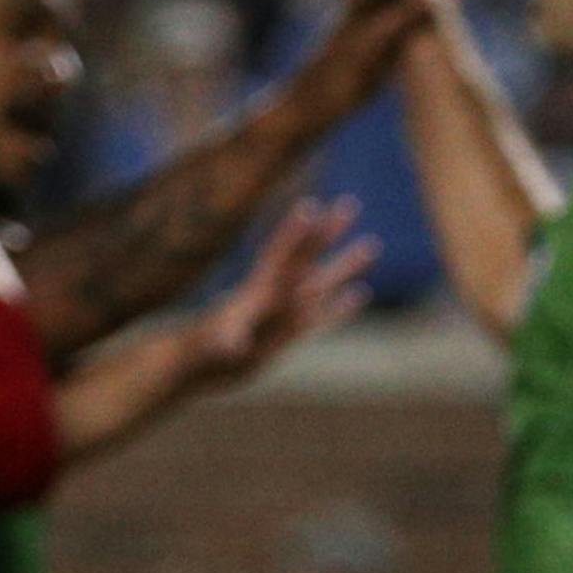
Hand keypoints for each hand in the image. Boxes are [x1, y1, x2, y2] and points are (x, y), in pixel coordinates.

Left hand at [184, 199, 376, 385]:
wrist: (200, 367)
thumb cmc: (202, 354)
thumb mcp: (214, 347)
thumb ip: (225, 342)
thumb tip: (231, 347)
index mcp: (258, 291)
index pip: (280, 257)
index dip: (293, 234)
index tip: (311, 208)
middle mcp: (276, 296)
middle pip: (307, 258)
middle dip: (328, 232)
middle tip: (351, 204)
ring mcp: (285, 313)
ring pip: (322, 284)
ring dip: (345, 266)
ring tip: (373, 244)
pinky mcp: (290, 334)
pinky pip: (321, 316)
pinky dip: (341, 307)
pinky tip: (362, 293)